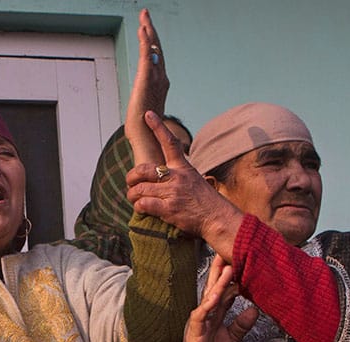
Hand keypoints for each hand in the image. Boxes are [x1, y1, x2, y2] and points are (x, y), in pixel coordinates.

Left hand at [124, 9, 169, 165]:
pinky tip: (142, 30)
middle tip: (145, 15)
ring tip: (144, 16)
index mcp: (160, 84)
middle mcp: (160, 78)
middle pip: (157, 49)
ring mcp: (155, 78)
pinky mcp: (146, 80)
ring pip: (153, 49)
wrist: (146, 138)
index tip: (148, 31)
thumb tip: (147, 109)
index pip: (157, 59)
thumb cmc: (147, 131)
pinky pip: (147, 56)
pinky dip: (146, 42)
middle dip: (151, 31)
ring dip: (148, 31)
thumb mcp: (147, 112)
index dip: (153, 44)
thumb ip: (149, 105)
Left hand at [126, 111, 243, 260]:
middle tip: (130, 183)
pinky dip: (139, 207)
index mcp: (184, 168)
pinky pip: (143, 203)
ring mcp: (172, 192)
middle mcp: (177, 177)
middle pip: (143, 169)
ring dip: (133, 196)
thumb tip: (161, 177)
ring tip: (136, 200)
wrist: (219, 219)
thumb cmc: (207, 203)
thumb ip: (178, 177)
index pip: (170, 142)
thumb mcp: (195, 181)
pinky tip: (142, 209)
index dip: (157, 127)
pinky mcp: (168, 208)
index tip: (147, 114)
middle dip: (131, 176)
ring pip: (139, 188)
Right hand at [175, 255, 257, 341]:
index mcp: (215, 312)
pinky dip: (208, 304)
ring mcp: (199, 318)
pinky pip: (201, 313)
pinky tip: (216, 295)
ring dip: (218, 282)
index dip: (234, 277)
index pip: (225, 290)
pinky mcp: (194, 328)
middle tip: (229, 251)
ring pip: (209, 296)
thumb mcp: (232, 339)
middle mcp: (206, 311)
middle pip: (214, 286)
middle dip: (222, 269)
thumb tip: (255, 311)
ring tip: (228, 268)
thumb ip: (242, 325)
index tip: (243, 263)